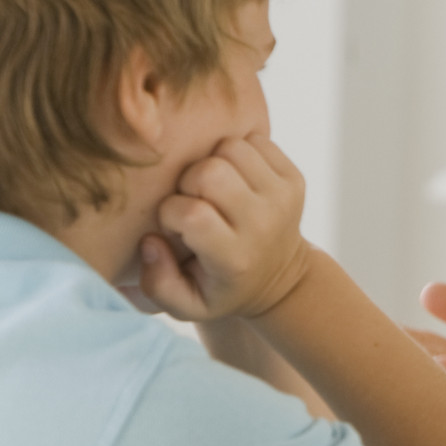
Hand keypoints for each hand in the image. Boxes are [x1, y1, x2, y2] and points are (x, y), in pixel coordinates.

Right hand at [136, 132, 312, 320]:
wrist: (280, 277)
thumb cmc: (221, 286)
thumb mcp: (186, 305)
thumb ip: (157, 282)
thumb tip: (151, 241)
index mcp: (235, 257)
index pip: (193, 215)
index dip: (171, 213)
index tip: (175, 226)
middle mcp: (263, 224)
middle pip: (210, 173)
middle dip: (189, 181)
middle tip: (193, 201)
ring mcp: (283, 197)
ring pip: (231, 148)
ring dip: (212, 162)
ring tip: (213, 188)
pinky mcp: (294, 177)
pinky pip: (254, 140)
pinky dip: (237, 152)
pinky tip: (235, 178)